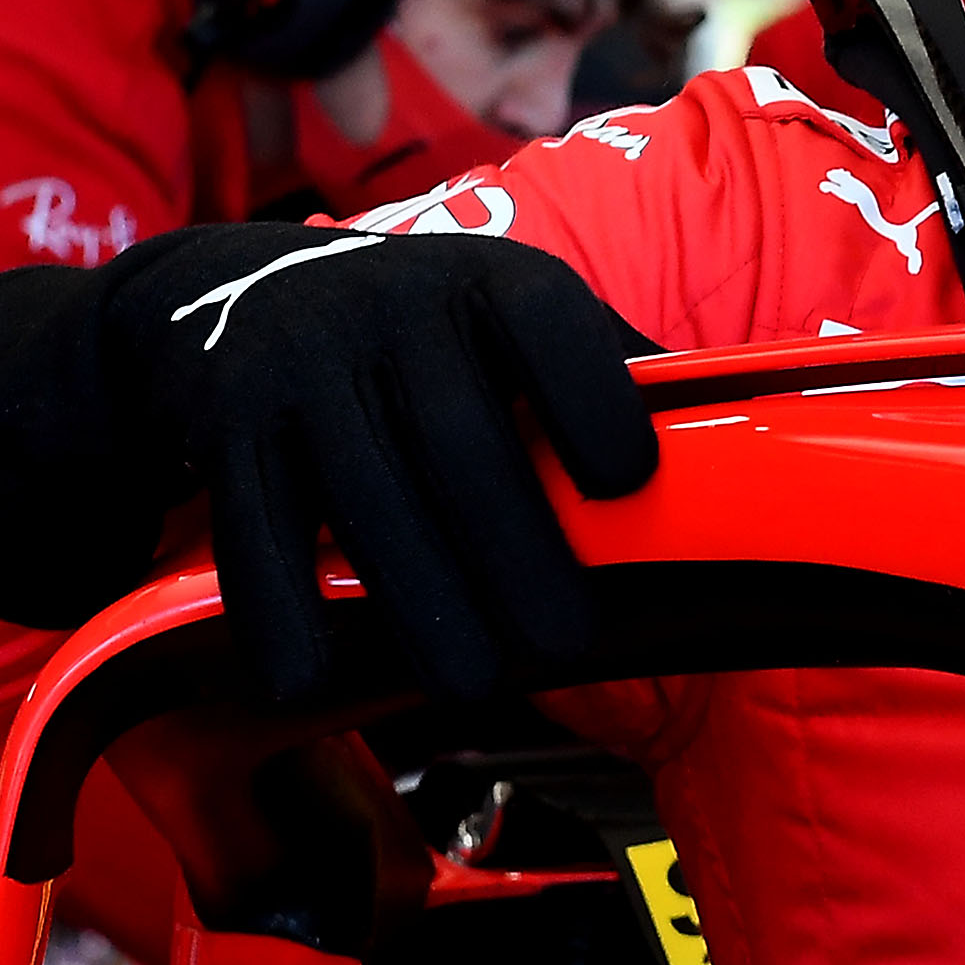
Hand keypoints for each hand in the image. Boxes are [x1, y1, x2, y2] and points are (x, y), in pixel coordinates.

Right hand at [0, 224, 660, 704]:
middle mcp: (394, 306)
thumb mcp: (507, 313)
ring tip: (472, 682)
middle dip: (515, 547)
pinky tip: (307, 676)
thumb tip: (745, 450)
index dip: (594, 398)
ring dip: (419, 595)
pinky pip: (252, 520)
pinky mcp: (225, 418)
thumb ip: (609, 367)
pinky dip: (277, 604)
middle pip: (461, 436)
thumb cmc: (418, 327)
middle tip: (564, 641)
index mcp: (492, 282)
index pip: (552, 322)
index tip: (630, 483)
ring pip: (363, 490)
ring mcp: (301, 360)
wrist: (218, 291)